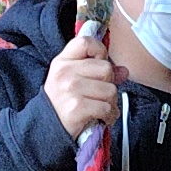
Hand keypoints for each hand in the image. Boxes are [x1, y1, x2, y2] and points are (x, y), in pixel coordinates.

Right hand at [44, 20, 118, 138]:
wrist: (47, 129)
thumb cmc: (62, 103)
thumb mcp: (73, 80)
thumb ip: (97, 71)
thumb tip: (123, 71)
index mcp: (62, 62)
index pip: (86, 42)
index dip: (100, 51)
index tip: (100, 63)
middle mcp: (65, 73)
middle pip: (106, 68)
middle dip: (109, 84)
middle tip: (100, 95)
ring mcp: (70, 89)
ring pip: (110, 90)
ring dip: (111, 103)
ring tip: (102, 108)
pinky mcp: (77, 107)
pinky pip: (107, 108)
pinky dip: (110, 116)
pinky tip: (103, 118)